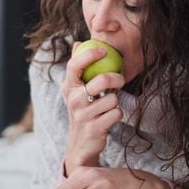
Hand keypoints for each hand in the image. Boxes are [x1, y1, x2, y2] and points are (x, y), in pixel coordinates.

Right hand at [62, 41, 125, 173]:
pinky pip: (116, 113)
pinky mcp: (94, 128)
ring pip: (112, 99)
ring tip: (108, 107)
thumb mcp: (76, 91)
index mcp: (69, 88)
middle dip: (116, 79)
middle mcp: (73, 100)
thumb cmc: (83, 111)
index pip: (74, 65)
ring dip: (115, 102)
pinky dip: (117, 115)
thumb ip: (78, 68)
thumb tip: (77, 43)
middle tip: (120, 80)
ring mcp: (83, 115)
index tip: (103, 49)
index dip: (89, 54)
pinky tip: (110, 118)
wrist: (80, 145)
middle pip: (101, 80)